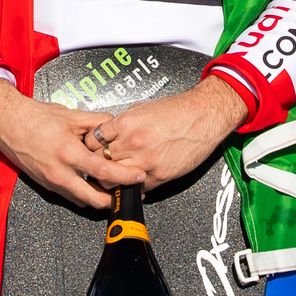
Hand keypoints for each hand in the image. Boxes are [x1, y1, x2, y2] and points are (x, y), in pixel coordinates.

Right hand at [0, 80, 147, 209]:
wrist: (8, 124)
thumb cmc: (36, 117)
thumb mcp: (70, 115)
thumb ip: (96, 123)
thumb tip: (115, 127)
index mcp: (68, 153)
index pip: (103, 171)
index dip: (124, 176)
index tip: (138, 177)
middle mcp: (60, 173)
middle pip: (93, 199)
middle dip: (113, 200)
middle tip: (128, 193)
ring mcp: (52, 182)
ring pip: (81, 200)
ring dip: (98, 197)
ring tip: (112, 187)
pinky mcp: (46, 185)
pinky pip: (69, 195)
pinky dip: (83, 192)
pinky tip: (91, 183)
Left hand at [78, 78, 247, 189]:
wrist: (203, 116)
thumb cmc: (176, 110)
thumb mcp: (142, 109)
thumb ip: (123, 123)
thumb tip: (110, 134)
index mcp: (125, 123)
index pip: (93, 141)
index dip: (91, 146)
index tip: (93, 149)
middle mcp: (132, 143)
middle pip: (99, 161)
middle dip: (98, 163)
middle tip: (100, 165)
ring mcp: (145, 162)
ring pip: (113, 178)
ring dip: (112, 178)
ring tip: (114, 175)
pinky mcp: (159, 176)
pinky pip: (136, 187)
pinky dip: (133, 186)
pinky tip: (133, 181)